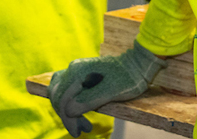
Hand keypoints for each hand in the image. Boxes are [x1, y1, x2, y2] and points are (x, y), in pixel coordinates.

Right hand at [47, 41, 166, 136]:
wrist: (138, 64)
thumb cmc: (127, 79)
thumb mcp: (109, 93)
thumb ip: (87, 101)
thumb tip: (67, 112)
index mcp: (77, 72)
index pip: (62, 99)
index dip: (67, 119)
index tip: (77, 133)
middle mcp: (73, 69)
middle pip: (59, 96)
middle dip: (67, 116)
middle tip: (83, 130)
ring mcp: (76, 70)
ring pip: (61, 93)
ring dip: (69, 111)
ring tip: (85, 124)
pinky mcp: (80, 73)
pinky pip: (67, 89)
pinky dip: (71, 103)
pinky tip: (80, 111)